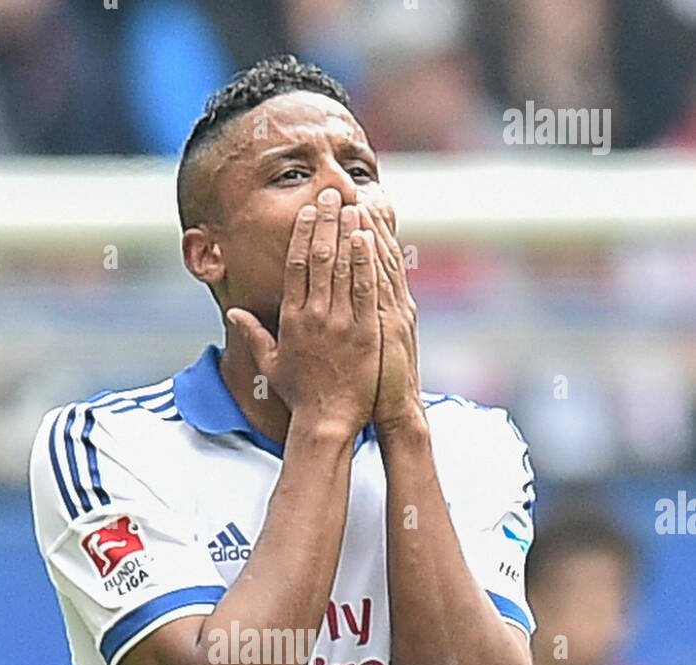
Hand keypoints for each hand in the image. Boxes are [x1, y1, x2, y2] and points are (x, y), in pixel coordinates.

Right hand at [226, 188, 380, 436]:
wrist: (328, 421)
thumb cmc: (300, 396)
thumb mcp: (270, 365)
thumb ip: (253, 336)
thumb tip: (232, 315)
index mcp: (291, 319)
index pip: (295, 265)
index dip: (302, 233)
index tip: (308, 211)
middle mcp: (315, 315)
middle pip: (319, 257)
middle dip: (325, 221)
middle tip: (332, 194)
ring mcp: (341, 322)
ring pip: (343, 267)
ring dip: (347, 232)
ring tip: (352, 205)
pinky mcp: (365, 331)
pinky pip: (365, 288)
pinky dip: (366, 260)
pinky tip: (368, 237)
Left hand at [357, 201, 425, 436]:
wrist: (394, 413)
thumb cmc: (371, 387)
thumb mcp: (365, 348)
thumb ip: (348, 324)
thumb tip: (333, 306)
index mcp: (381, 308)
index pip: (368, 262)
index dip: (358, 232)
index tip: (347, 203)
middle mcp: (389, 304)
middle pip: (373, 255)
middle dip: (359, 221)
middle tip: (348, 188)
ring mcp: (390, 313)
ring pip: (377, 262)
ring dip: (367, 229)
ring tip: (356, 197)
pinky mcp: (389, 327)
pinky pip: (378, 286)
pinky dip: (373, 258)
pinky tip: (366, 234)